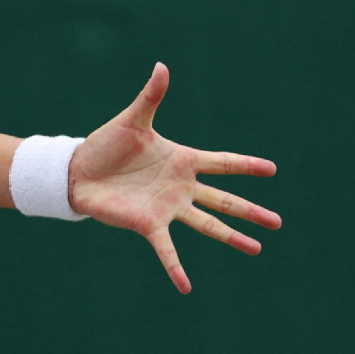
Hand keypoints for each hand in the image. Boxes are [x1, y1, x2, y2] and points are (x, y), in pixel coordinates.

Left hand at [68, 62, 280, 293]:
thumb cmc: (105, 145)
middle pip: (224, 200)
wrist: (76, 171)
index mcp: (182, 160)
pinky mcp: (148, 225)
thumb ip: (151, 96)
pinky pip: (167, 250)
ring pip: (207, 225)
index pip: (223, 162)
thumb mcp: (132, 120)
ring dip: (231, 237)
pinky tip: (187, 287)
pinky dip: (175, 268)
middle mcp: (180, 187)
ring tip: (257, 249)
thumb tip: (161, 66)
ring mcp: (167, 207)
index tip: (273, 169)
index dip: (246, 165)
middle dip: (250, 211)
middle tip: (278, 223)